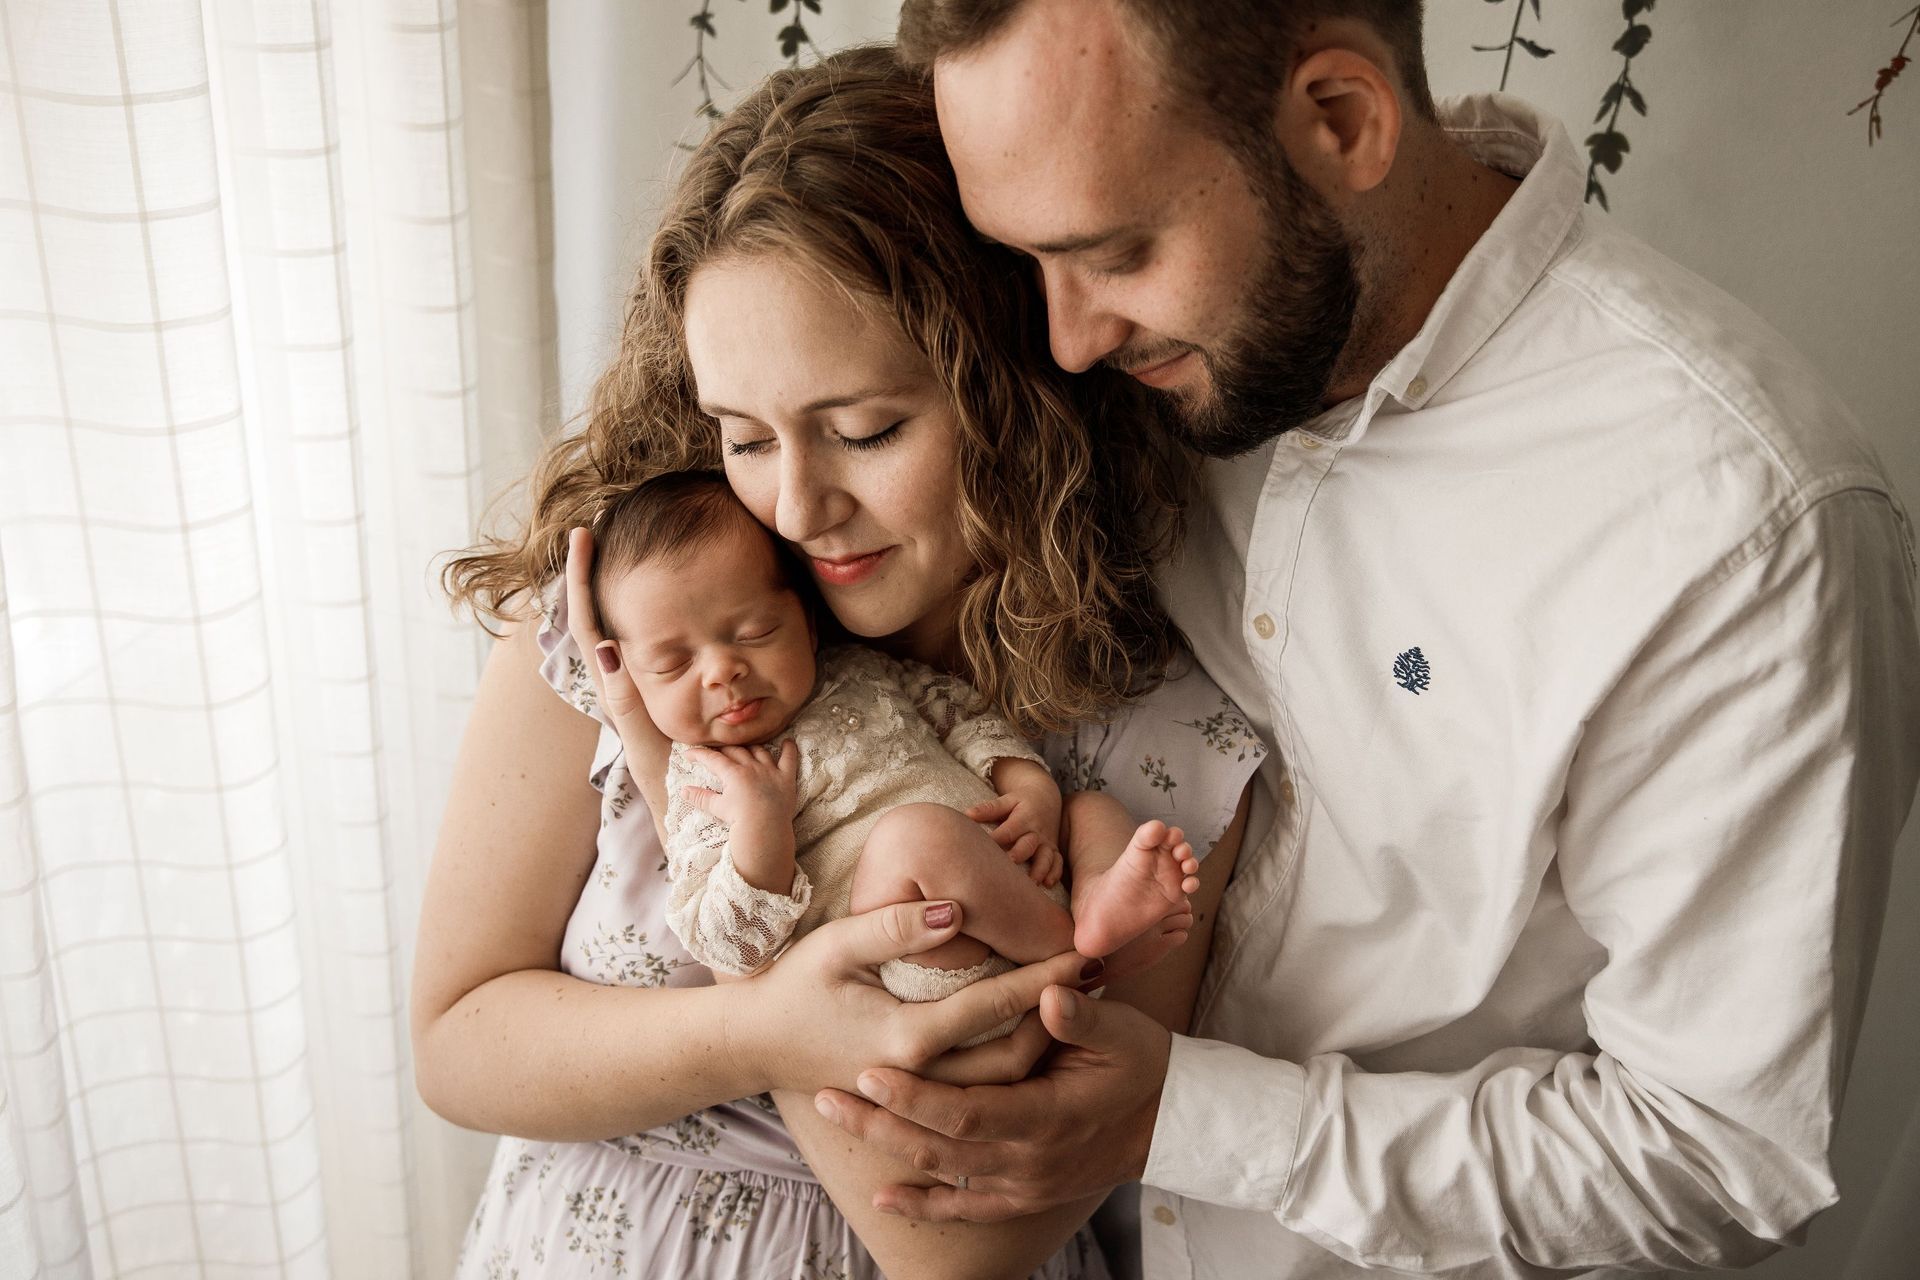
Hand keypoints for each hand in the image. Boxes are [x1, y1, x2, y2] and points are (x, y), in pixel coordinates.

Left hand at [564, 527, 670, 773]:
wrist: (695, 812)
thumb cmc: (674, 781)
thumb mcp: (647, 739)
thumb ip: (626, 698)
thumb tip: (604, 646)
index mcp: (613, 686)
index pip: (588, 622)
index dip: (582, 579)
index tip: (583, 536)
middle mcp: (616, 683)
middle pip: (593, 616)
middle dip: (590, 573)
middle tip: (593, 532)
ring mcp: (632, 688)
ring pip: (612, 627)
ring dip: (609, 590)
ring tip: (614, 552)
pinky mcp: (651, 694)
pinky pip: (637, 643)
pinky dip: (635, 614)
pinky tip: (649, 599)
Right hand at [683, 741, 799, 865]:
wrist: (765, 830)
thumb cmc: (740, 820)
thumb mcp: (717, 808)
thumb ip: (700, 797)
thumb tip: (683, 791)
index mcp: (733, 773)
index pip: (712, 758)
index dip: (699, 754)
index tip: (688, 753)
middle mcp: (751, 767)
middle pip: (735, 750)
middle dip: (723, 749)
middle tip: (715, 753)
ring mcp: (770, 770)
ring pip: (759, 751)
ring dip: (751, 748)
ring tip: (745, 748)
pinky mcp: (786, 778)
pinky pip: (789, 758)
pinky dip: (789, 749)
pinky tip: (787, 742)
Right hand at [736, 901, 1097, 1096]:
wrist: (753, 1044)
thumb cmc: (792, 987)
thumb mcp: (836, 946)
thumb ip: (896, 927)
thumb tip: (958, 909)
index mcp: (906, 1037)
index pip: (994, 1004)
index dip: (1043, 976)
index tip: (1083, 950)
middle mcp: (920, 1076)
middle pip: (1014, 1059)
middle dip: (1057, 1020)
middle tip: (1091, 981)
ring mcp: (917, 1095)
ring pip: (1001, 1084)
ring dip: (1042, 1046)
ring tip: (1071, 1005)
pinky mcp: (913, 1100)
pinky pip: (977, 1093)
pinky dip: (1012, 1068)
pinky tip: (1032, 1037)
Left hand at [814, 984, 1169, 1221]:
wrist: (1172, 1119)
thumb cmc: (1143, 1062)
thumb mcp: (1121, 1029)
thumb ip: (1079, 1014)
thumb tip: (1049, 992)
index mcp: (1048, 1117)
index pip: (966, 1111)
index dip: (915, 1096)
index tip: (870, 1070)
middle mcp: (1029, 1160)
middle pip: (938, 1146)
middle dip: (878, 1120)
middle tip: (824, 1094)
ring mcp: (1024, 1184)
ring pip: (942, 1173)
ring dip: (886, 1148)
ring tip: (837, 1117)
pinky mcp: (1023, 1195)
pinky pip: (966, 1208)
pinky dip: (923, 1203)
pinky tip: (882, 1193)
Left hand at [967, 767, 1063, 880]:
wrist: (1047, 797)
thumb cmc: (1022, 801)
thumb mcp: (1007, 800)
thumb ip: (989, 808)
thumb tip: (966, 815)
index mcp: (1023, 818)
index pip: (1008, 831)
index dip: (996, 840)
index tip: (982, 851)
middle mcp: (1036, 832)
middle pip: (1028, 845)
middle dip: (1019, 856)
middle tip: (1008, 865)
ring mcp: (1046, 842)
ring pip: (1046, 857)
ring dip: (1040, 870)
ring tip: (1031, 883)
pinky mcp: (1053, 850)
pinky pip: (1058, 862)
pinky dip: (1055, 873)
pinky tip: (1048, 884)